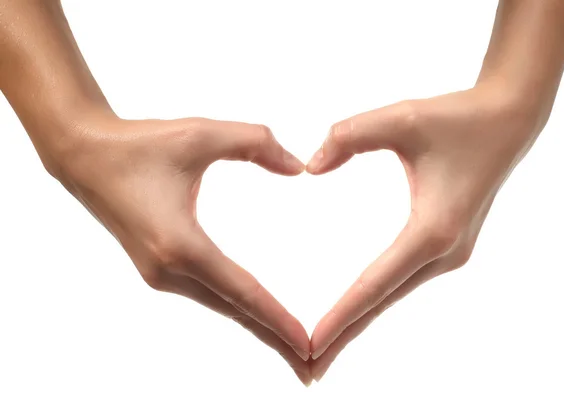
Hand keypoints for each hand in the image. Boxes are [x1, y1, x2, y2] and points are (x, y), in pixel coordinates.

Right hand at [47, 115, 311, 384]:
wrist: (83, 155)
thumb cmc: (138, 143)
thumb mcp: (200, 133)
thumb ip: (256, 143)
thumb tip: (298, 168)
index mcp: (180, 244)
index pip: (242, 291)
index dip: (277, 319)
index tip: (307, 344)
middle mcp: (168, 269)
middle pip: (234, 311)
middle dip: (274, 338)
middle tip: (311, 367)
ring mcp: (159, 273)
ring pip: (220, 306)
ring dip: (256, 325)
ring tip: (289, 345)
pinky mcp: (157, 268)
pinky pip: (206, 294)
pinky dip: (235, 307)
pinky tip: (253, 312)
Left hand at [306, 84, 544, 380]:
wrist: (505, 120)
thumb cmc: (456, 116)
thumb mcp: (400, 117)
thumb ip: (349, 136)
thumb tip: (310, 167)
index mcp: (432, 229)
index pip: (375, 283)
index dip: (341, 315)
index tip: (310, 344)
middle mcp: (444, 252)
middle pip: (383, 301)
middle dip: (345, 333)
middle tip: (306, 368)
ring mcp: (448, 253)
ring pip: (393, 294)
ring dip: (359, 320)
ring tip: (323, 347)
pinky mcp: (445, 246)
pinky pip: (402, 280)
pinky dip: (375, 299)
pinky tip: (356, 310)